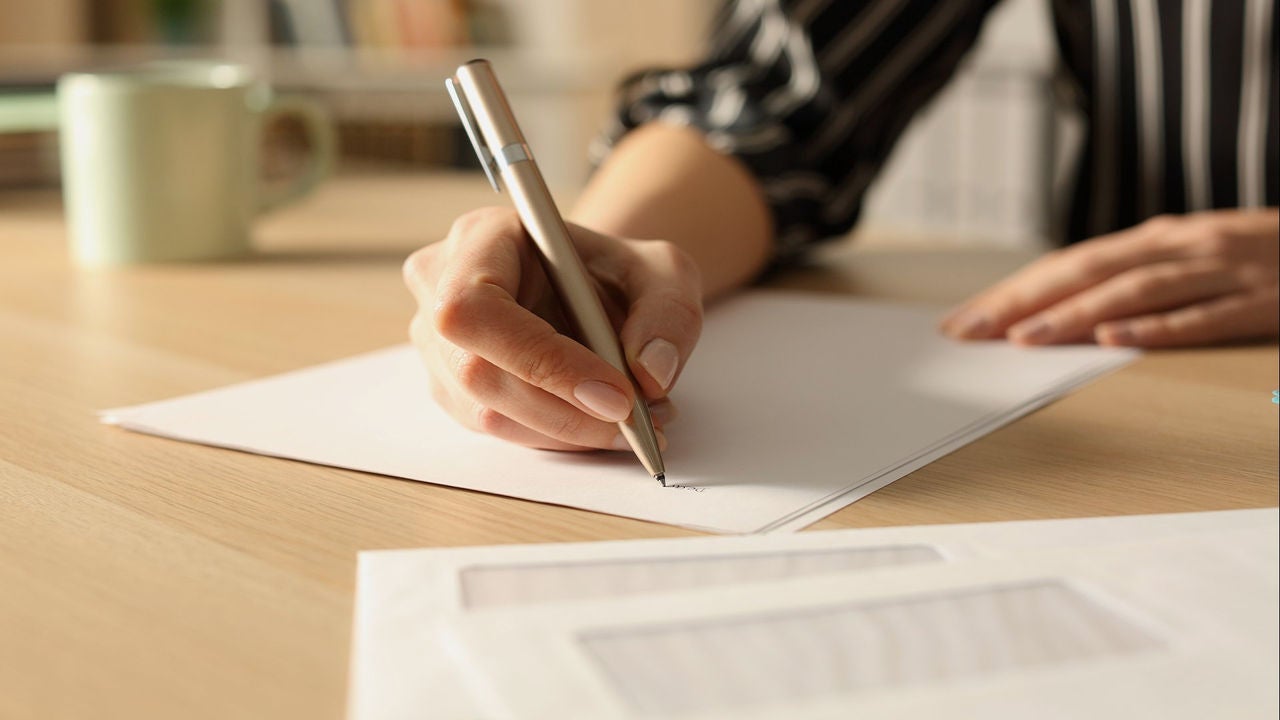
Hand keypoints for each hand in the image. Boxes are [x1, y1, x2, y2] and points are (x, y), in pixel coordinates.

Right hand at [403, 207, 701, 450]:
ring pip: (487, 413)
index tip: (615, 396)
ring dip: (569, 432)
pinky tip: (604, 423)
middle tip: (634, 422)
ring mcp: (437, 343)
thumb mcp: (664, 272)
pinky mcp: (452, 388)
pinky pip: (499, 430)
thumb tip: (650, 373)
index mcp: (480, 237)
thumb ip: (668, 313)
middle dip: (565, 411)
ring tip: (637, 422)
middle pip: (477, 373)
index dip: (540, 360)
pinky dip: (559, 438)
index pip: (477, 308)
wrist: (594, 292)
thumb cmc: (618, 273)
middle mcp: (440, 287)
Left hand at [940, 209, 1278, 346]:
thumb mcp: (1188, 257)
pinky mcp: (1261, 301)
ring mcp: (1221, 272)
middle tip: (970, 331)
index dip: (1011, 291)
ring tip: (1026, 339)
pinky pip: (1202, 317)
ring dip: (1075, 315)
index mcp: (1156, 240)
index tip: (960, 321)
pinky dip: (1156, 328)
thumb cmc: (1256, 256)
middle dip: (1021, 302)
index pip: (1067, 264)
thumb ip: (1129, 278)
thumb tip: (1055, 309)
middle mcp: (1181, 248)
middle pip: (1087, 272)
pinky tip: (1114, 341)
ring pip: (1134, 291)